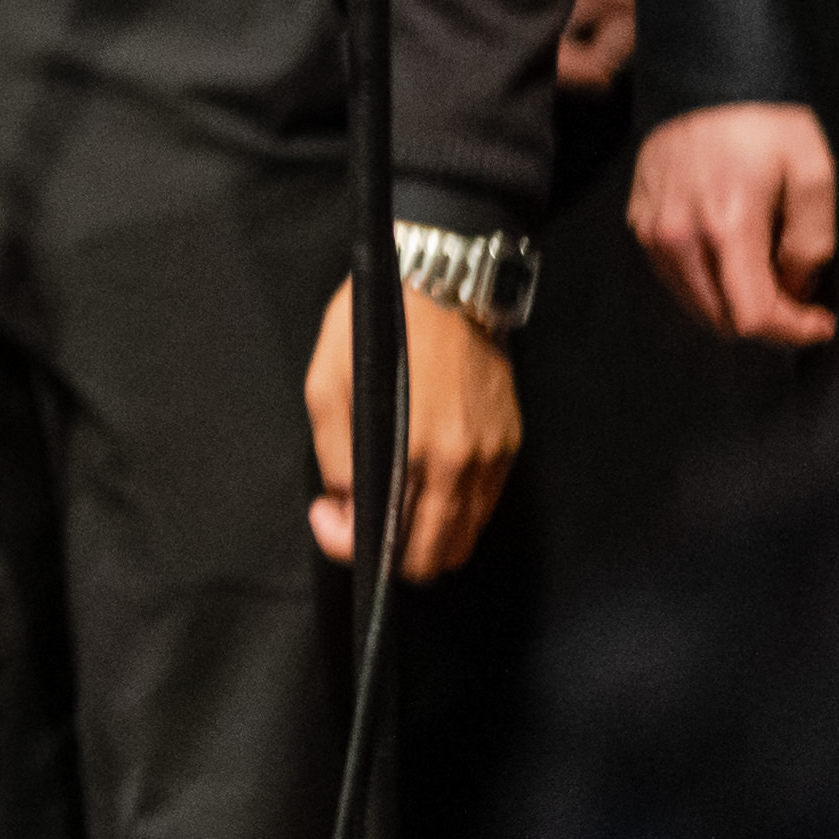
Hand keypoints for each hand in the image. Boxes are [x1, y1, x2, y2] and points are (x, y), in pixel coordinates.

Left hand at [303, 280, 522, 580]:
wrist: (446, 281)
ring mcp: (492, 458)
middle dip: (390, 556)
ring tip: (393, 508)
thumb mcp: (328, 382)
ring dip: (426, 542)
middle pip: (433, 557)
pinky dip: (456, 516)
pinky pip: (484, 507)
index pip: (387, 540)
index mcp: (412, 450)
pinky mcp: (511, 445)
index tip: (328, 518)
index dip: (347, 544)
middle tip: (358, 520)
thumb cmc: (377, 326)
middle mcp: (460, 465)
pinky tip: (427, 489)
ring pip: (464, 539)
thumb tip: (346, 504)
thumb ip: (334, 453)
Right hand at [628, 97, 837, 346]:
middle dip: (766, 320)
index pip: (752, 316)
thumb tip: (795, 289)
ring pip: (694, 303)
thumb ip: (812, 244)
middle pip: (721, 319)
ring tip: (765, 274)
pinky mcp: (640, 219)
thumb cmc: (766, 123)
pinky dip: (705, 281)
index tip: (820, 322)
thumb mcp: (814, 175)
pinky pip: (673, 275)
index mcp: (726, 226)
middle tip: (797, 298)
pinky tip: (730, 254)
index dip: (792, 331)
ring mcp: (652, 229)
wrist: (707, 77)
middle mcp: (679, 235)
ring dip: (733, 303)